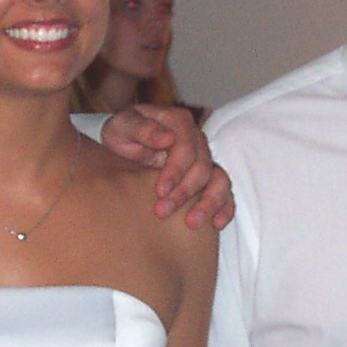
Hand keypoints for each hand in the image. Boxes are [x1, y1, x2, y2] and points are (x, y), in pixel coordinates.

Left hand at [97, 104, 234, 228]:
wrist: (123, 146)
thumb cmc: (122, 133)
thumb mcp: (122, 125)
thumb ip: (141, 128)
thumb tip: (167, 138)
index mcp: (179, 122)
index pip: (186, 148)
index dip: (176, 170)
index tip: (159, 191)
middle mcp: (196, 139)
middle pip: (202, 167)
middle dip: (184, 192)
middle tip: (162, 212)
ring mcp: (205, 159)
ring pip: (219, 180)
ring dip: (208, 203)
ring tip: (192, 224)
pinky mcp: (208, 178)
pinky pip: (225, 193)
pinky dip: (224, 208)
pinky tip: (216, 224)